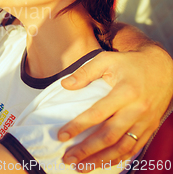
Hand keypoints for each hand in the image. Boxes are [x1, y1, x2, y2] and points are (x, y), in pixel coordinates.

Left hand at [58, 48, 172, 170]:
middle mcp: (137, 110)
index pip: (98, 114)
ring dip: (100, 159)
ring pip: (122, 147)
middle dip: (87, 149)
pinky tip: (102, 163)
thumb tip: (65, 85)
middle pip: (109, 136)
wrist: (162, 68)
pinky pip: (134, 148)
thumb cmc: (129, 63)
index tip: (61, 135)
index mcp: (125, 92)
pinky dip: (118, 159)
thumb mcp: (106, 60)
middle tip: (67, 157)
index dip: (78, 126)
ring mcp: (145, 121)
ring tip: (81, 166)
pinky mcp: (149, 128)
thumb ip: (85, 72)